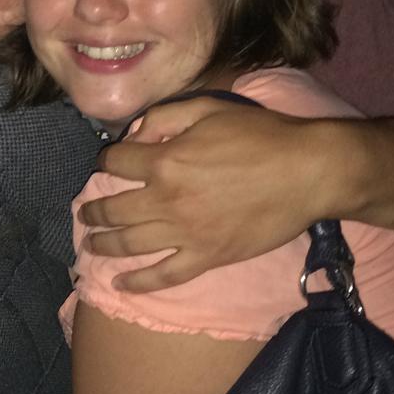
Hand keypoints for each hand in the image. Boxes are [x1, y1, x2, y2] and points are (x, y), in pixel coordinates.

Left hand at [79, 97, 332, 290]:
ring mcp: (186, 234)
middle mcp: (167, 200)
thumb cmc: (261, 135)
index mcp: (165, 162)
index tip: (108, 163)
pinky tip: (120, 284)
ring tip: (90, 244)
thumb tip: (134, 136)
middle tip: (84, 213)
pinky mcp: (208, 257)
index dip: (107, 161)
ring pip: (130, 244)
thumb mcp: (208, 109)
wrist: (308, 172)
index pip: (116, 163)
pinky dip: (139, 282)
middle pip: (114, 209)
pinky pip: (165, 275)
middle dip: (93, 210)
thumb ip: (164, 118)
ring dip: (104, 245)